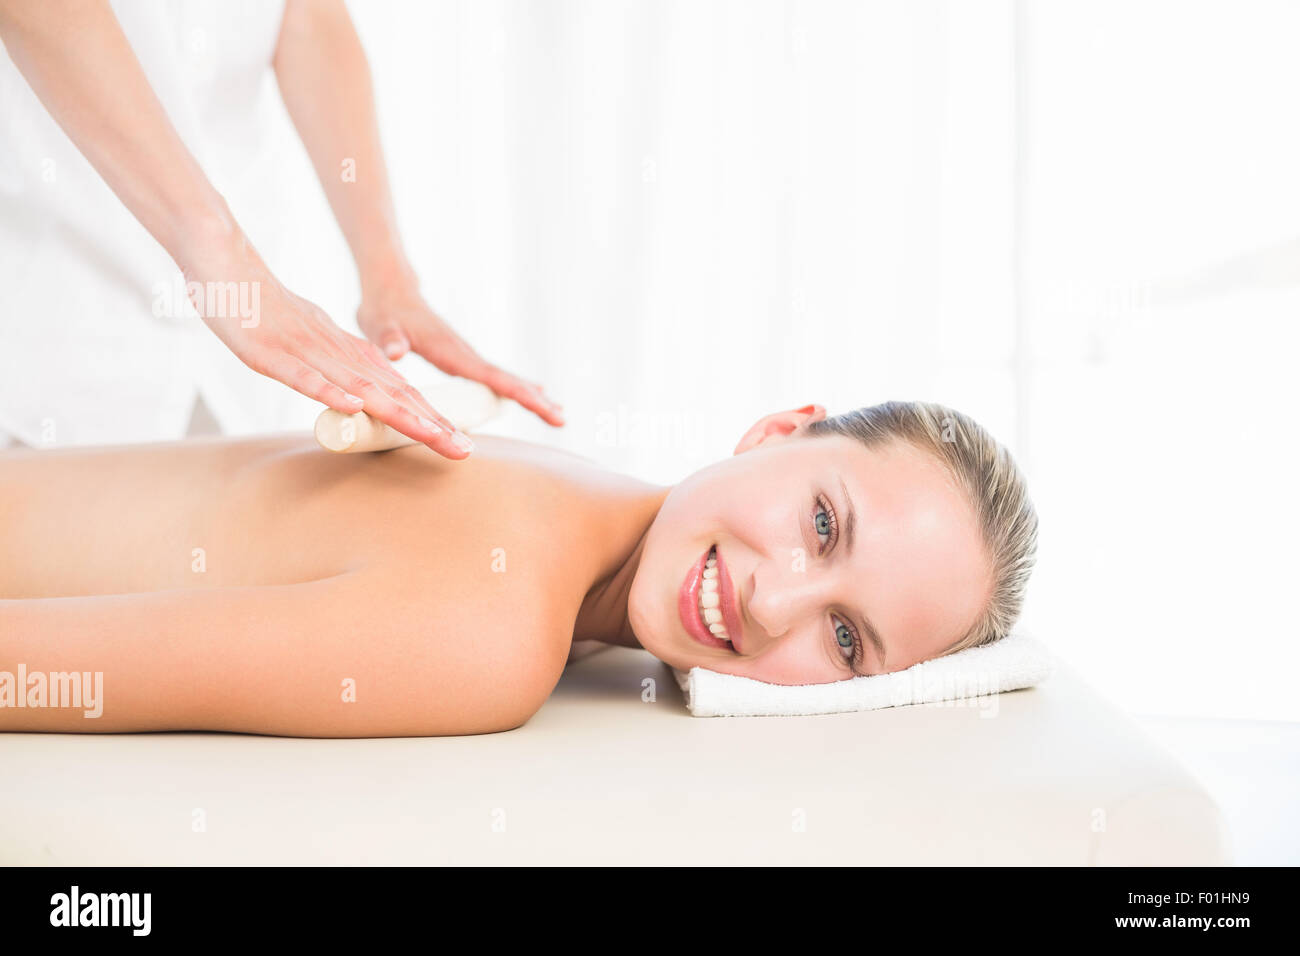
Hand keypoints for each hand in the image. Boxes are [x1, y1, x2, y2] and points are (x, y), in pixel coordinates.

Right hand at [186, 236, 475, 458]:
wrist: (228, 265)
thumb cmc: (270, 309)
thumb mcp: (317, 343)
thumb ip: (344, 368)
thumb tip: (366, 398)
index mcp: (351, 354)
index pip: (401, 391)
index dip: (432, 418)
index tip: (461, 444)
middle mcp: (338, 354)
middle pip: (392, 393)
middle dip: (430, 424)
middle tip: (464, 449)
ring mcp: (307, 353)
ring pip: (359, 388)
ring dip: (397, 413)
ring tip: (430, 435)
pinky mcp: (272, 353)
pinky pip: (303, 375)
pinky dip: (329, 392)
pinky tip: (353, 408)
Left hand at [356, 282, 565, 427]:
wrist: (390, 290)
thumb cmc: (383, 310)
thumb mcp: (381, 326)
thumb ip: (390, 339)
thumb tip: (397, 352)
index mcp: (451, 351)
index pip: (492, 375)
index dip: (518, 391)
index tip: (544, 403)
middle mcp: (465, 353)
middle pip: (507, 380)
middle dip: (535, 400)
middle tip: (562, 420)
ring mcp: (466, 355)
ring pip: (504, 379)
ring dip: (531, 396)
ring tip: (557, 413)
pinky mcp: (461, 357)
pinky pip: (494, 376)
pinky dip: (514, 388)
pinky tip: (529, 394)